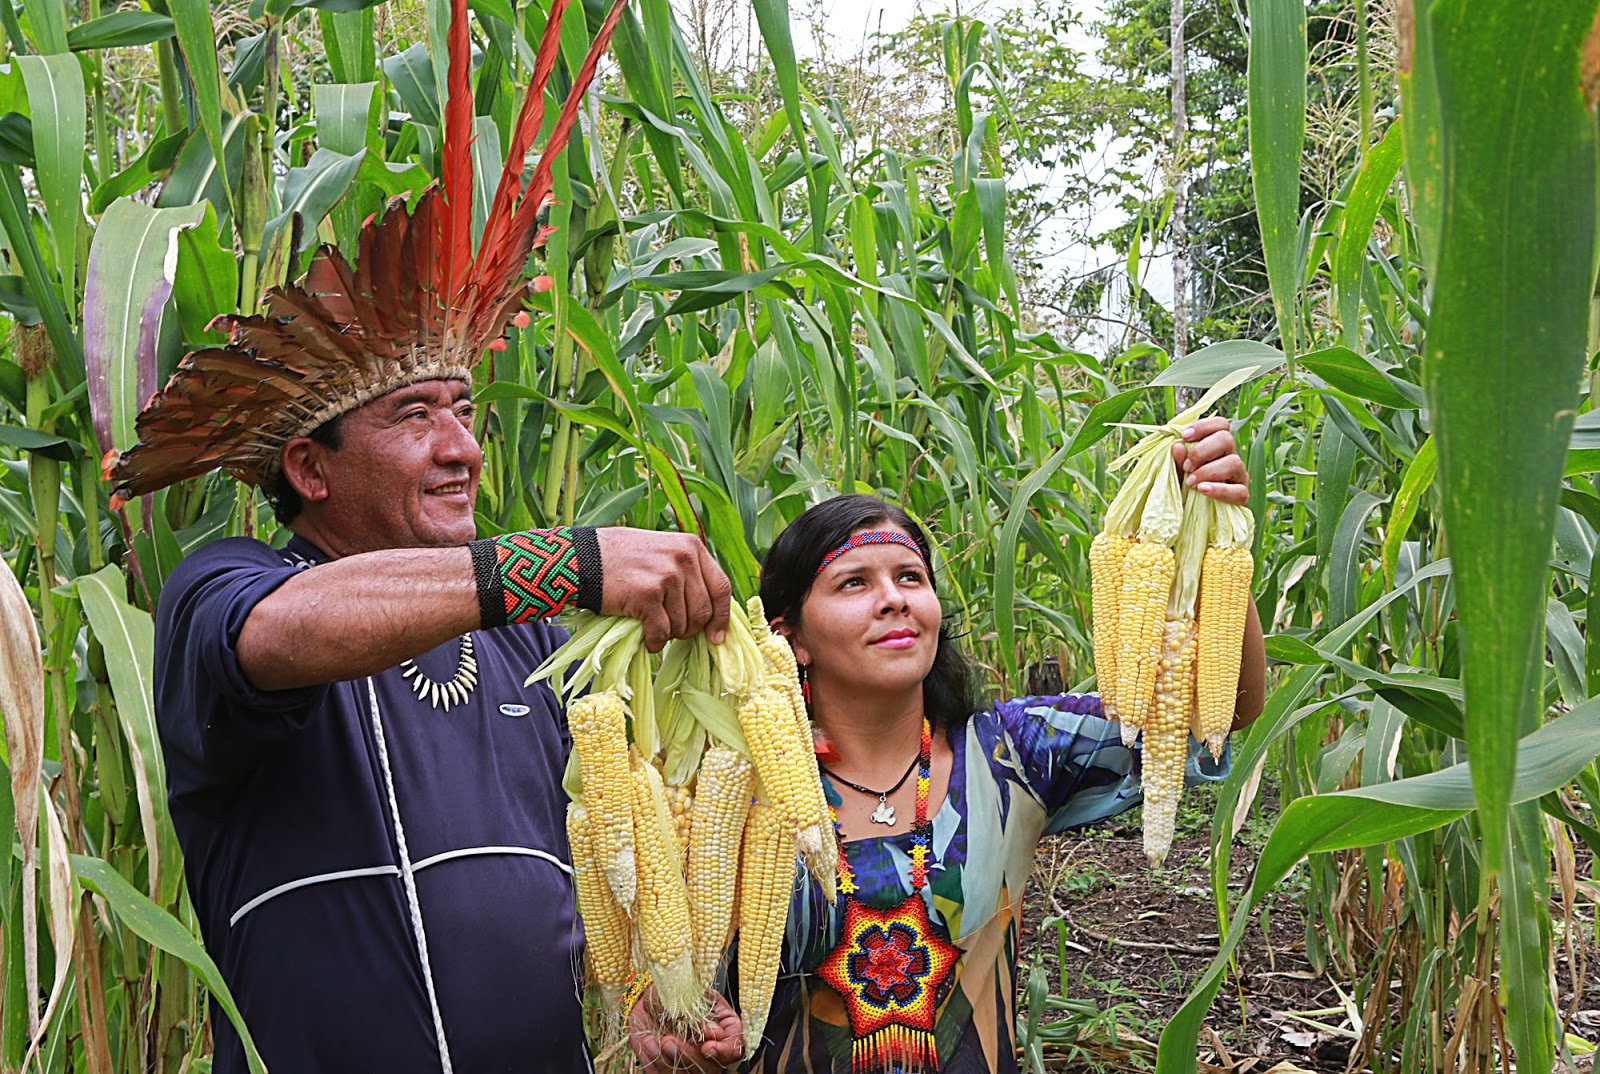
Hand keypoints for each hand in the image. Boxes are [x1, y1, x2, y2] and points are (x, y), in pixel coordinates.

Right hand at [595, 528, 732, 650]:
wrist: (582, 557)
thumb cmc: (621, 557)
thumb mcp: (662, 551)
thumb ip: (687, 572)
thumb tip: (709, 611)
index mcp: (692, 546)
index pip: (721, 587)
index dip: (721, 617)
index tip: (716, 637)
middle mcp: (683, 559)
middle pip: (703, 612)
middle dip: (690, 630)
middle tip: (672, 631)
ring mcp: (666, 576)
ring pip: (682, 625)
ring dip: (669, 634)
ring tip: (652, 626)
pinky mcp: (647, 595)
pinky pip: (661, 632)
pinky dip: (655, 642)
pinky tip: (646, 638)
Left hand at [627, 989, 744, 1072]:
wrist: (651, 997)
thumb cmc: (675, 991)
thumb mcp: (689, 993)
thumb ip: (702, 1012)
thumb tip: (714, 1032)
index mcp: (724, 1029)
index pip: (734, 1049)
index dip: (724, 1051)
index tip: (707, 1046)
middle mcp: (711, 1051)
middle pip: (710, 1068)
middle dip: (688, 1056)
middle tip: (667, 1040)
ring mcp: (692, 1063)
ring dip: (668, 1060)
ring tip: (652, 1041)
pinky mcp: (670, 1070)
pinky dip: (655, 1062)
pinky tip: (648, 1043)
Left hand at [1171, 417, 1247, 505]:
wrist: (1187, 518)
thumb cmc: (1183, 489)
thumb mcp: (1176, 473)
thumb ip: (1177, 461)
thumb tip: (1177, 445)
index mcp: (1216, 446)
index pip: (1221, 425)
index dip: (1204, 426)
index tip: (1184, 436)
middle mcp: (1230, 457)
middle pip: (1227, 438)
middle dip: (1203, 450)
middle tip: (1187, 466)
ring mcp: (1239, 476)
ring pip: (1234, 462)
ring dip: (1209, 471)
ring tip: (1191, 483)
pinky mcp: (1242, 496)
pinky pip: (1238, 490)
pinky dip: (1219, 490)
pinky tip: (1202, 490)